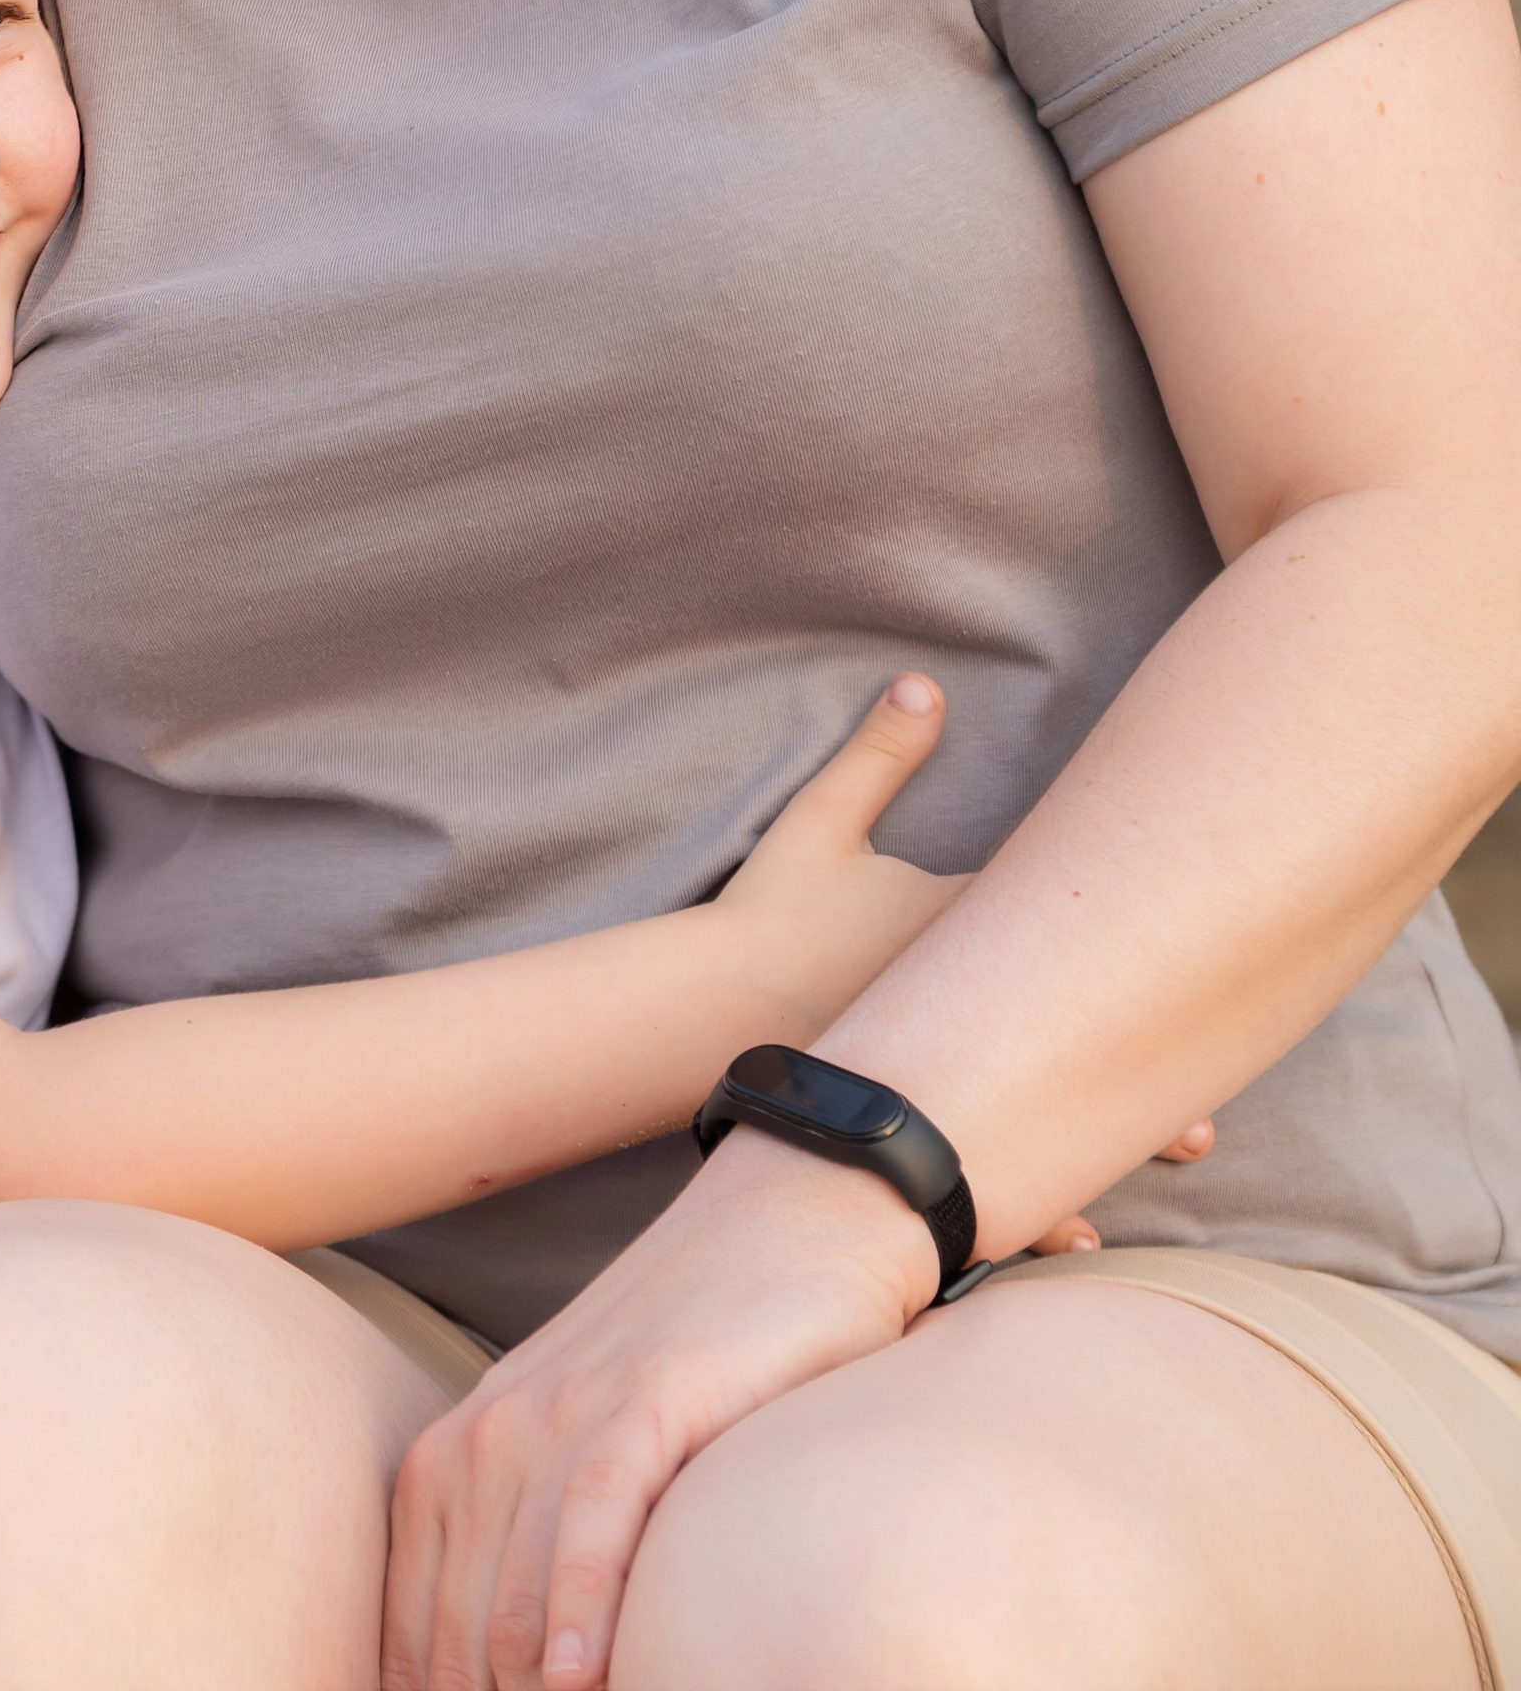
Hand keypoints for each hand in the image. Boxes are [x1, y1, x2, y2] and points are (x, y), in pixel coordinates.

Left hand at [383, 1122, 937, 1690]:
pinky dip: (581, 1607)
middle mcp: (489, 1435)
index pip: (412, 1637)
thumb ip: (535, 1560)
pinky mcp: (648, 1396)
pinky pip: (594, 1518)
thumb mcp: (589, 1461)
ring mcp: (565, 1409)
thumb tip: (518, 1676)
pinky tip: (582, 1679)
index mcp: (454, 1460)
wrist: (788, 1223)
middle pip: (457, 1636)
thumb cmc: (693, 1367)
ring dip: (526, 1690)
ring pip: (514, 1592)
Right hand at [709, 679, 1213, 1250]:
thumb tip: (924, 681)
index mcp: (963, 927)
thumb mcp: (819, 826)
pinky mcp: (907, 1126)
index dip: (1139, 922)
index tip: (1209, 918)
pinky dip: (1039, 1212)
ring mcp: (944, 1075)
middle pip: (1084, 1022)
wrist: (701, 1011)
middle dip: (1159, 1047)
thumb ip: (878, 756)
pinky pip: (988, 1173)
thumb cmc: (766, 917)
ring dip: (1121, 1134)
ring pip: (1051, 1108)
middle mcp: (971, 1007)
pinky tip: (1084, 1244)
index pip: (1066, 919)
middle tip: (1225, 1082)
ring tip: (1193, 1149)